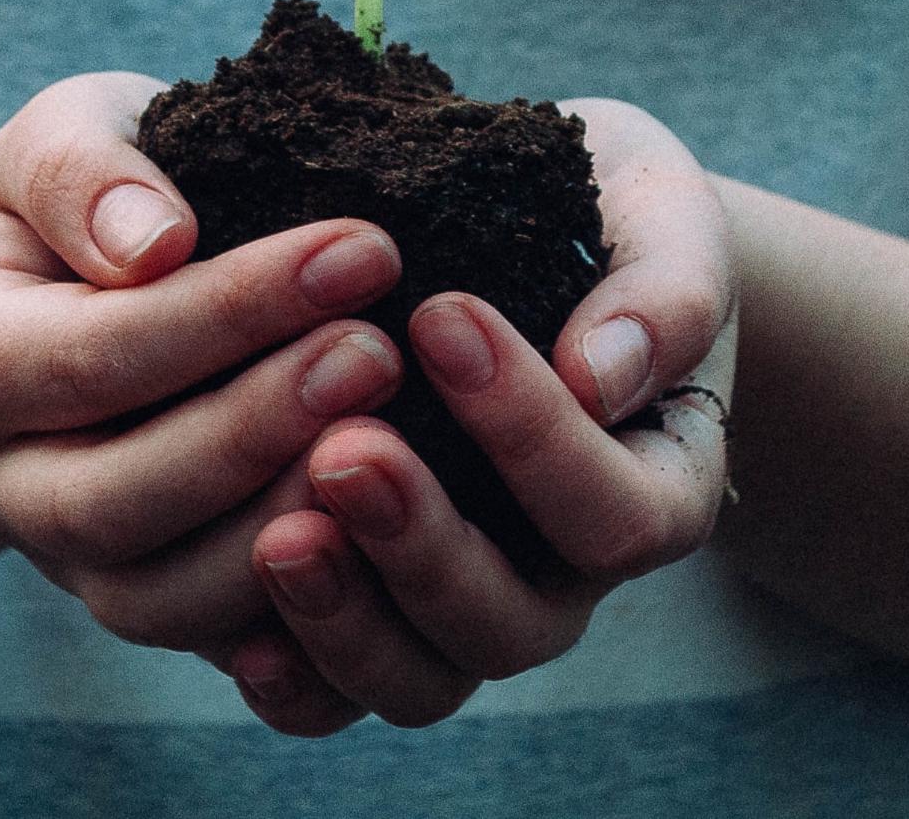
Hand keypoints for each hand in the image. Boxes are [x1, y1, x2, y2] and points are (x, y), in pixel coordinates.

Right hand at [0, 71, 406, 656]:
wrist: (84, 274)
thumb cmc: (91, 191)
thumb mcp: (65, 134)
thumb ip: (85, 173)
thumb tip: (154, 243)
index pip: (93, 354)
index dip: (231, 310)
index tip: (364, 248)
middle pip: (114, 500)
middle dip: (257, 429)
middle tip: (380, 352)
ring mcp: (67, 560)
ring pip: (159, 600)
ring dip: (281, 526)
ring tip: (393, 440)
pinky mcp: (147, 599)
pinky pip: (214, 644)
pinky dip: (299, 615)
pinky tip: (385, 538)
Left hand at [226, 97, 736, 736]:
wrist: (540, 230)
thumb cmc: (610, 216)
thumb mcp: (661, 218)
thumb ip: (664, 292)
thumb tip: (600, 376)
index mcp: (657, 484)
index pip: (614, 511)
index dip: (531, 433)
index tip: (441, 315)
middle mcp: (566, 570)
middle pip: (512, 621)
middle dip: (423, 543)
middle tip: (343, 447)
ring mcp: (470, 600)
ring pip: (422, 678)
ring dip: (348, 619)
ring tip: (278, 539)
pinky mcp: (380, 607)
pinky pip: (342, 693)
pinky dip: (298, 680)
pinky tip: (245, 637)